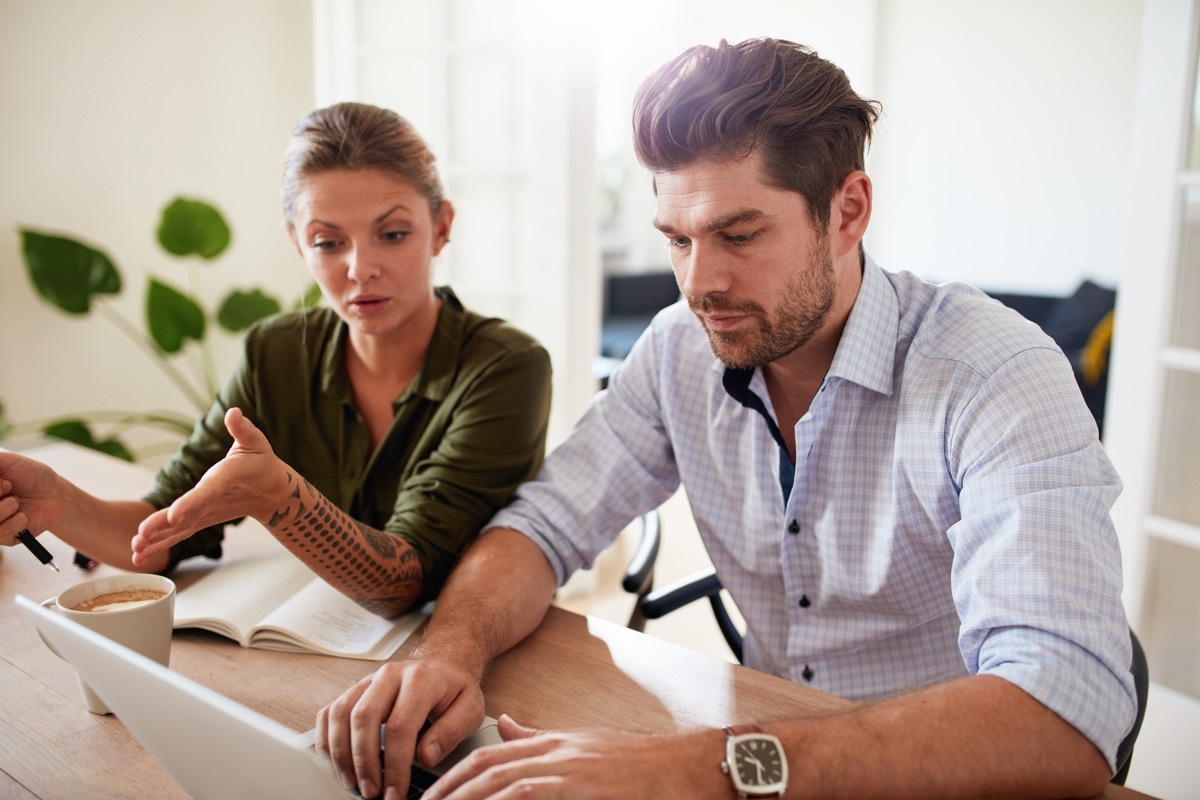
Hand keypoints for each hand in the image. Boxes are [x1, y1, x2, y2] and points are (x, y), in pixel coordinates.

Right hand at [0, 453, 64, 545]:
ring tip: (17, 501)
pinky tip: (23, 516)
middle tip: (8, 486)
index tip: (3, 481)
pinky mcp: (3, 537)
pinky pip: (1, 532)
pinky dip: (16, 521)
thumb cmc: (32, 476)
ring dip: (6, 506)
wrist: (56, 494)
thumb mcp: (9, 462)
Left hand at [131, 407, 288, 564]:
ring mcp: (206, 514)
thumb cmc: (261, 463)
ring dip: (156, 541)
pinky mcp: (201, 520)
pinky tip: (140, 555)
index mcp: (224, 481)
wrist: (273, 493)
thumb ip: (242, 428)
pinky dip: (160, 544)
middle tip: (141, 536)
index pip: (205, 494)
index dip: (189, 504)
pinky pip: (178, 534)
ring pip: (179, 530)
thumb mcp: (255, 441)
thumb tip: (233, 412)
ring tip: (134, 552)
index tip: (173, 514)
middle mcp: (213, 502)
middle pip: (185, 517)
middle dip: (162, 526)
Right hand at [315, 655, 486, 799]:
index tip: (395, 792)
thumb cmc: (455, 689)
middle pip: (364, 718)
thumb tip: (425, 757)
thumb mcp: (470, 708)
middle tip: (371, 792)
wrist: (443, 663)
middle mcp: (390, 675)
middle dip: (363, 762)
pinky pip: (330, 712)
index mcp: (421, 678)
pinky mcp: (354, 690)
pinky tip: (337, 763)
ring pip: (341, 714)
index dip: (395, 765)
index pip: (401, 725)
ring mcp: (368, 681)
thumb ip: (451, 732)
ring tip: (353, 783)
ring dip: (341, 754)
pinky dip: (327, 740)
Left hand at [425, 715, 720, 799]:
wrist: (686, 768)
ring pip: (505, 786)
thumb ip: (538, 738)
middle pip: (488, 770)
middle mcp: (557, 755)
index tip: (430, 796)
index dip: (453, 776)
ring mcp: (571, 774)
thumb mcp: (581, 743)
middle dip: (450, 792)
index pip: (489, 756)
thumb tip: (504, 726)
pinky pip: (532, 797)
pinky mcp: (586, 790)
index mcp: (553, 744)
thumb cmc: (639, 763)